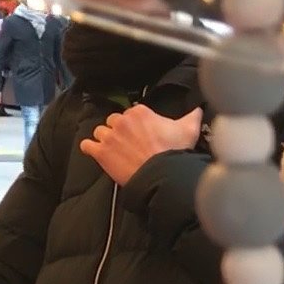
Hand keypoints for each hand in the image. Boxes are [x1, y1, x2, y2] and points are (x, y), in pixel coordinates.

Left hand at [79, 105, 202, 185]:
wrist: (162, 175)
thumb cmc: (175, 152)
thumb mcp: (188, 129)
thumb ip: (192, 116)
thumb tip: (197, 109)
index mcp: (139, 112)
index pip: (130, 113)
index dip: (134, 124)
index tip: (140, 133)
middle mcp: (121, 121)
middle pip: (113, 121)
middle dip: (119, 130)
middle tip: (127, 143)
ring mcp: (109, 136)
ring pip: (100, 132)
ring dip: (104, 139)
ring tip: (113, 149)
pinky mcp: (101, 152)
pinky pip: (87, 145)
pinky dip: (89, 148)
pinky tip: (94, 152)